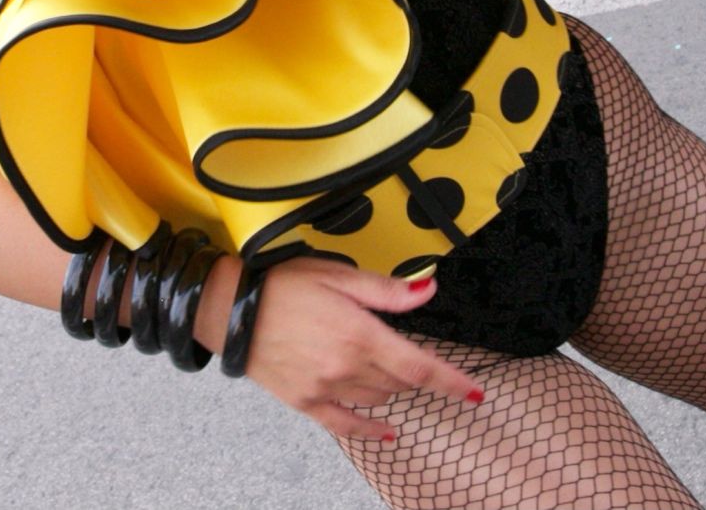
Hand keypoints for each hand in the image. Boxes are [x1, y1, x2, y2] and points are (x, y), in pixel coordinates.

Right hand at [226, 259, 483, 441]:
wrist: (231, 310)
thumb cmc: (283, 285)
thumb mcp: (339, 275)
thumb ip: (387, 290)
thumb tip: (428, 290)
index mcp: (360, 334)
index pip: (419, 366)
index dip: (451, 382)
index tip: (474, 392)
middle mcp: (346, 367)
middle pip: (400, 383)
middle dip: (414, 372)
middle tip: (411, 354)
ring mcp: (325, 389)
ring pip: (378, 399)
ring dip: (393, 388)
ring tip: (389, 370)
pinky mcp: (306, 402)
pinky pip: (346, 424)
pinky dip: (370, 430)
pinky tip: (386, 431)